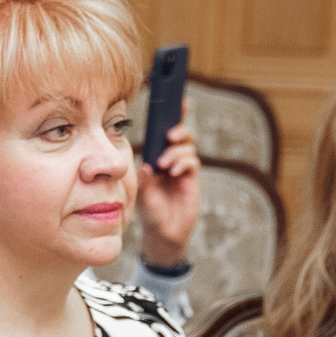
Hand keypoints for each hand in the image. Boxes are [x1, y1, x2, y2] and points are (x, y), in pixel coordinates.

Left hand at [133, 106, 201, 268]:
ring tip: (166, 164)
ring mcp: (180, 167)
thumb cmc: (150, 213)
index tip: (173, 101)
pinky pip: (192, 161)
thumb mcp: (143, 196)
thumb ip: (146, 181)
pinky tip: (175, 172)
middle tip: (169, 136)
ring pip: (186, 146)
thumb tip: (147, 166)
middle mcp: (168, 158)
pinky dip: (184, 163)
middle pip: (179, 133)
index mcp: (153, 156)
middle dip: (177, 129)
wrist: (164, 234)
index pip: (159, 132)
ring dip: (177, 151)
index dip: (167, 115)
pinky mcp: (190, 178)